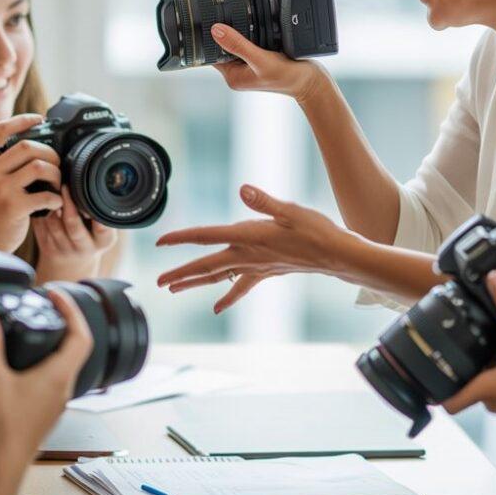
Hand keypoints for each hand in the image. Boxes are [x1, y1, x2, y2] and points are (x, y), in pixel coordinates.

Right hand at [0, 114, 63, 253]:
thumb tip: (32, 147)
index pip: (0, 131)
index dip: (22, 120)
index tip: (40, 119)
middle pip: (28, 146)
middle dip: (50, 154)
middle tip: (56, 166)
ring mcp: (0, 190)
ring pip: (39, 166)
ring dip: (56, 175)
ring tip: (56, 186)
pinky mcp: (13, 207)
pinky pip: (46, 195)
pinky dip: (56, 199)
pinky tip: (54, 205)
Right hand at [0, 287, 92, 465]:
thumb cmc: (1, 431)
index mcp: (60, 375)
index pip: (82, 334)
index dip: (72, 310)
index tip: (55, 294)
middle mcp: (63, 388)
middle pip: (75, 348)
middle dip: (62, 324)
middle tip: (43, 308)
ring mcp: (54, 403)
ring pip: (63, 366)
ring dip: (52, 346)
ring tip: (31, 331)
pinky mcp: (43, 413)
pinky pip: (50, 381)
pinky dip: (41, 365)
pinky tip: (19, 367)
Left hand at [33, 185, 118, 281]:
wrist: (72, 265)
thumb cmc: (91, 236)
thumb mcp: (103, 230)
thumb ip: (101, 212)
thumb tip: (97, 184)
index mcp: (103, 240)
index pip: (101, 227)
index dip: (93, 211)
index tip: (88, 194)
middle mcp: (84, 247)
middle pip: (73, 225)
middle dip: (68, 204)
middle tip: (65, 186)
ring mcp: (64, 248)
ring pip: (54, 224)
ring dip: (52, 206)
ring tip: (53, 190)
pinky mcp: (47, 246)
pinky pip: (41, 226)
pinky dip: (41, 211)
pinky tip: (43, 201)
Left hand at [156, 184, 354, 312]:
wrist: (337, 256)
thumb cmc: (316, 230)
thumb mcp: (290, 209)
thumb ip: (264, 201)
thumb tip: (243, 189)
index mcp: (249, 237)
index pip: (208, 236)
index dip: (183, 238)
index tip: (161, 242)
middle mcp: (248, 255)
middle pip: (207, 265)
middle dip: (181, 273)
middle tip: (158, 282)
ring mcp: (256, 266)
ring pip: (219, 277)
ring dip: (195, 282)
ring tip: (174, 289)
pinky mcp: (266, 272)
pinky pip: (241, 286)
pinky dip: (227, 295)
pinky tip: (217, 306)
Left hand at [210, 24, 326, 104]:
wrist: (311, 82)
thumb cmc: (288, 77)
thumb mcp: (261, 60)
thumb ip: (238, 45)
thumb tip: (216, 30)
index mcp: (233, 76)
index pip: (211, 54)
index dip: (208, 37)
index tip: (209, 19)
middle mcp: (239, 71)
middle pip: (223, 46)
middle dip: (225, 31)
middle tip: (225, 12)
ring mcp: (249, 65)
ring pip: (237, 42)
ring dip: (239, 30)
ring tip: (241, 16)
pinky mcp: (260, 58)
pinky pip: (249, 42)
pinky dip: (251, 32)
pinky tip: (255, 23)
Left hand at [442, 272, 495, 450]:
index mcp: (485, 389)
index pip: (449, 398)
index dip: (435, 386)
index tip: (427, 369)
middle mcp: (494, 400)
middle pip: (469, 381)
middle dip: (465, 360)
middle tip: (460, 338)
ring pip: (490, 380)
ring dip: (489, 361)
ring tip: (489, 337)